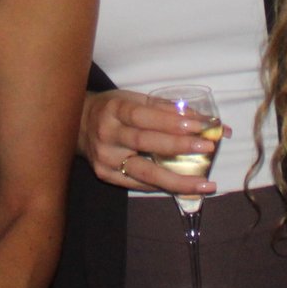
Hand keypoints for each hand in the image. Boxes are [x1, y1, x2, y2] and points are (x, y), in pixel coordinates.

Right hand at [78, 89, 221, 195]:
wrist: (78, 124)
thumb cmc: (113, 109)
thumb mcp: (135, 99)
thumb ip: (167, 109)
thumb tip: (205, 120)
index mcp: (114, 109)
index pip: (144, 116)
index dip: (171, 122)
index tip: (199, 126)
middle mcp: (107, 134)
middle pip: (145, 142)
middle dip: (179, 146)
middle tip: (208, 148)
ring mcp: (105, 158)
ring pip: (144, 172)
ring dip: (177, 179)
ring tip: (204, 184)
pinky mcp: (105, 175)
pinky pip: (138, 184)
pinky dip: (162, 186)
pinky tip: (183, 188)